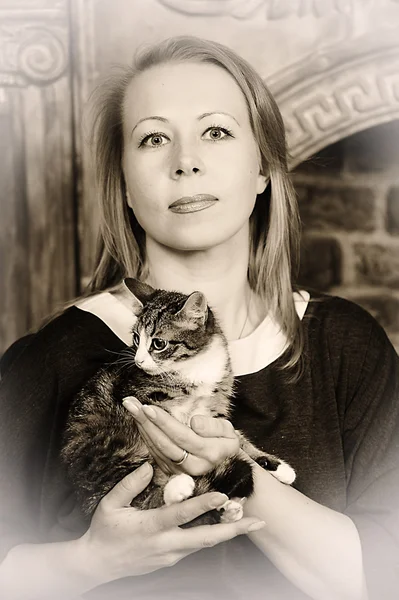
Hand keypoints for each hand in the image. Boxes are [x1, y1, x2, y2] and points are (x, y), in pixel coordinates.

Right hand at [79, 463, 264, 584]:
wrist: (98, 563)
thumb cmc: (104, 530)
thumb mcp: (111, 504)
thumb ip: (130, 484)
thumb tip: (149, 465)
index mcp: (151, 528)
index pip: (181, 515)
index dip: (202, 506)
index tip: (222, 495)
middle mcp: (166, 544)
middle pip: (205, 538)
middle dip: (233, 530)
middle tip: (257, 521)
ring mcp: (171, 555)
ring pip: (205, 544)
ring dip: (228, 532)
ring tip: (251, 521)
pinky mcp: (172, 560)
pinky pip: (196, 546)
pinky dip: (213, 535)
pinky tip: (227, 526)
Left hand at [122, 397, 239, 475]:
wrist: (225, 462)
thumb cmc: (224, 441)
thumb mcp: (228, 431)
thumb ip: (214, 426)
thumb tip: (194, 423)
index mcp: (209, 454)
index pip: (182, 436)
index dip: (163, 422)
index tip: (148, 407)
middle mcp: (193, 467)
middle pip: (164, 443)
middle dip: (145, 421)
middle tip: (130, 403)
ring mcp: (180, 472)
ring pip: (156, 448)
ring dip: (142, 427)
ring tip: (131, 407)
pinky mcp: (171, 472)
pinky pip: (154, 453)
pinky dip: (145, 436)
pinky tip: (139, 421)